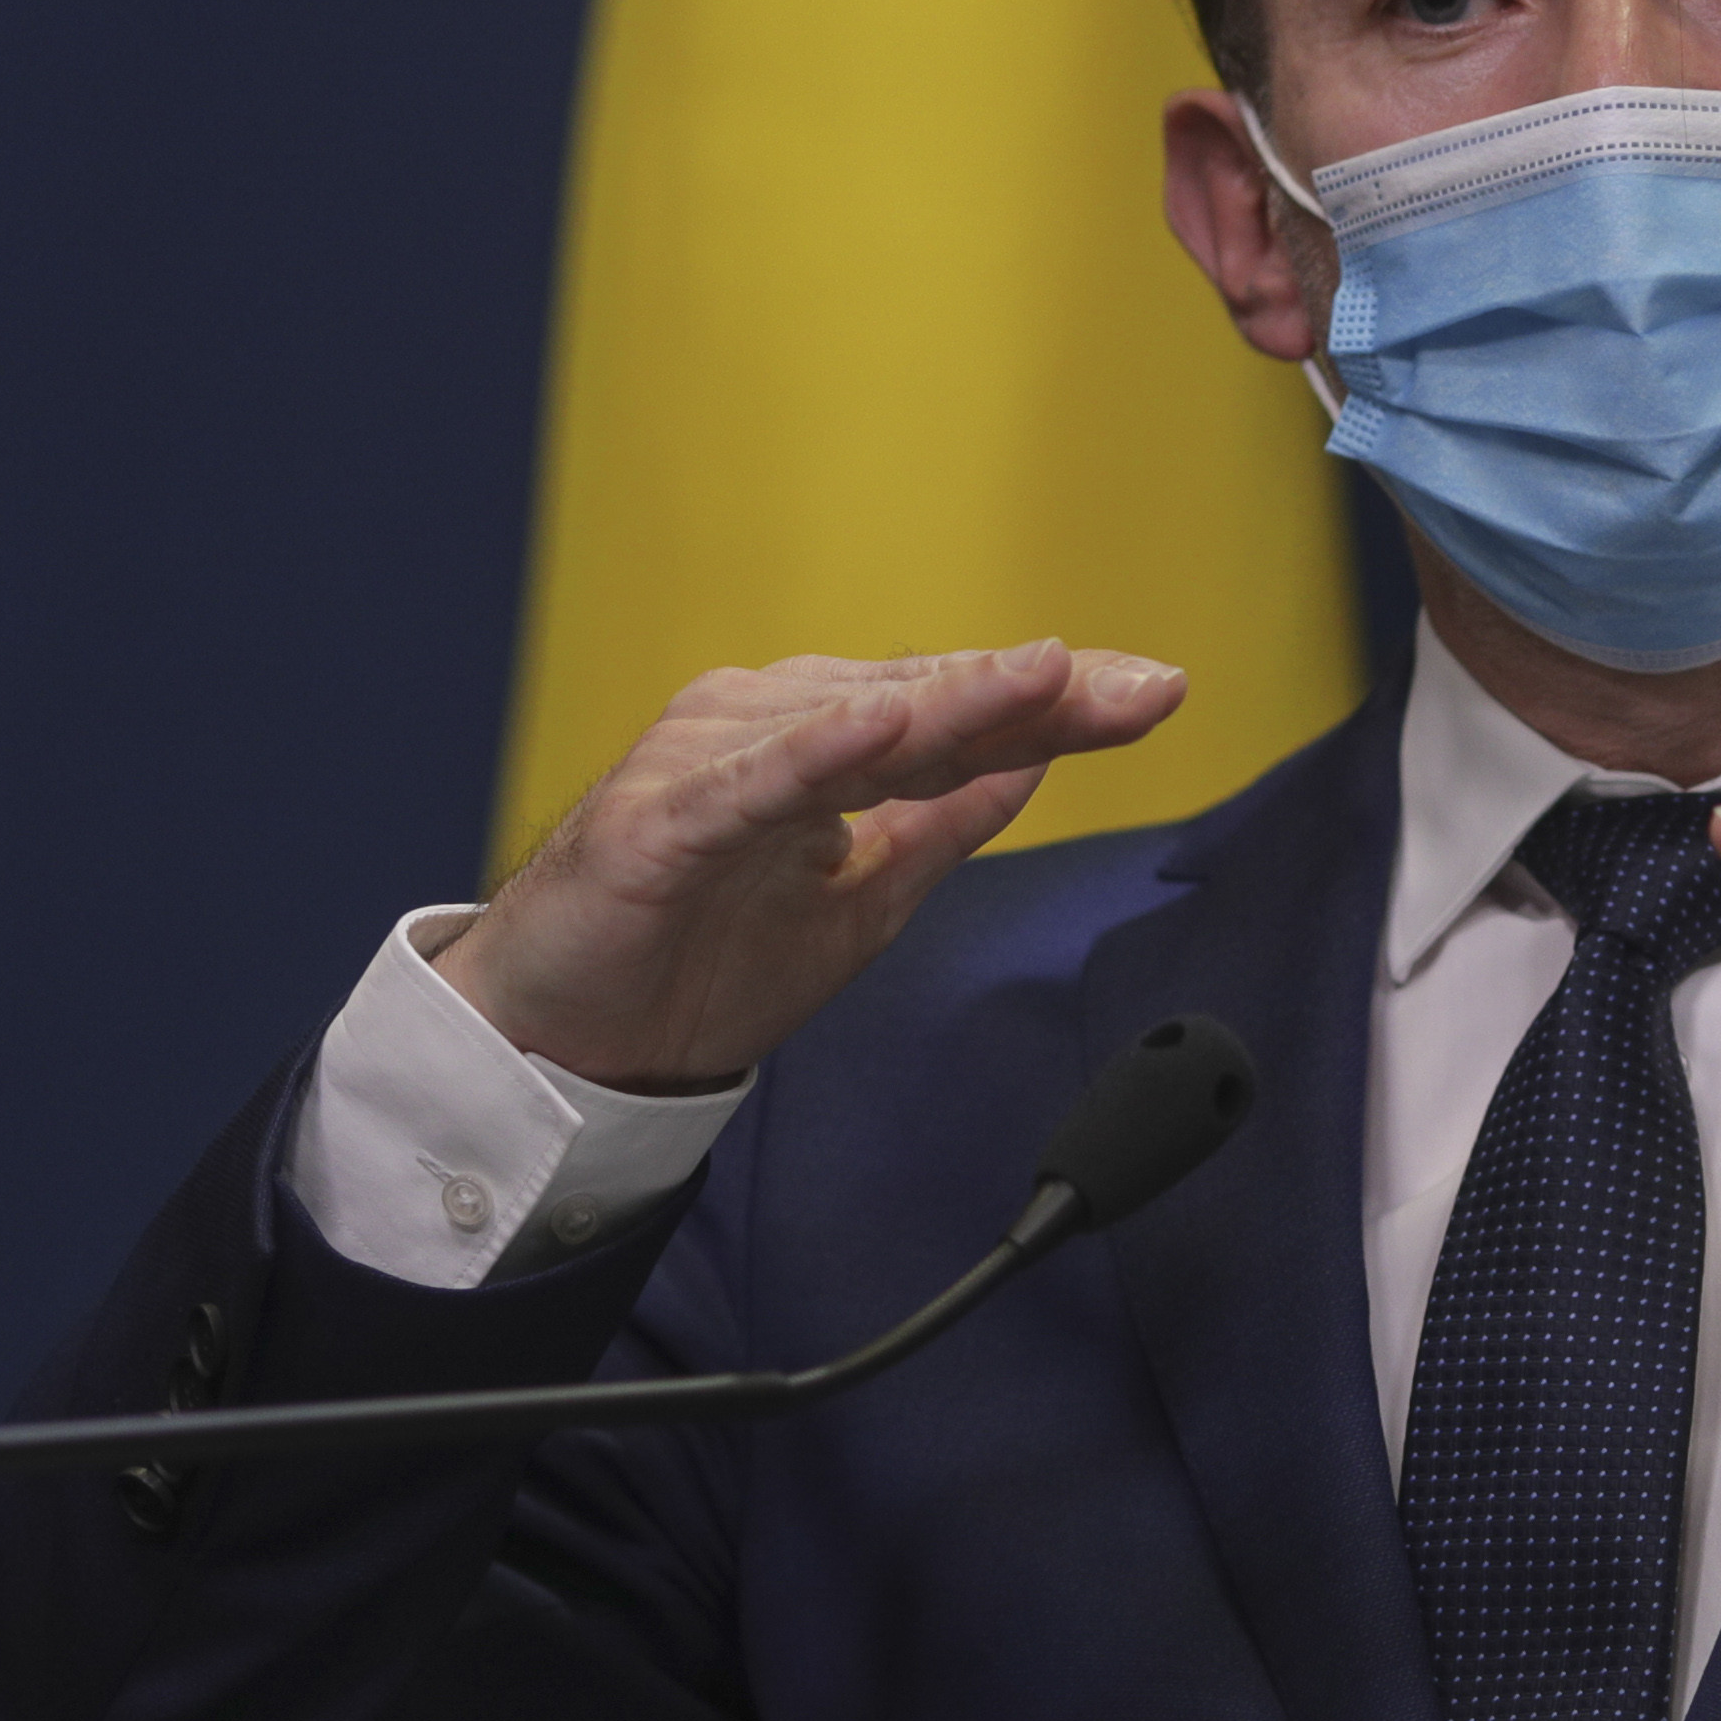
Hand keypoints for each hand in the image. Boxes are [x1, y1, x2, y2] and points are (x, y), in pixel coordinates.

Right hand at [438, 642, 1188, 1093]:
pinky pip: (752, 783)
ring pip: (852, 724)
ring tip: (1047, 676)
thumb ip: (942, 826)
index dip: (1060, 704)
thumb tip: (1038, 767)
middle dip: (1037, 693)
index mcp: (820, 743)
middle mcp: (769, 727)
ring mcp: (713, 765)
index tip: (1157, 692)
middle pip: (924, 701)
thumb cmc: (696, 962)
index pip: (958, 711)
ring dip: (953, 698)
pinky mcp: (660, 823)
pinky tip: (886, 727)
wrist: (564, 1044)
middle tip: (1140, 685)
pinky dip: (818, 753)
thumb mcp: (861, 900)